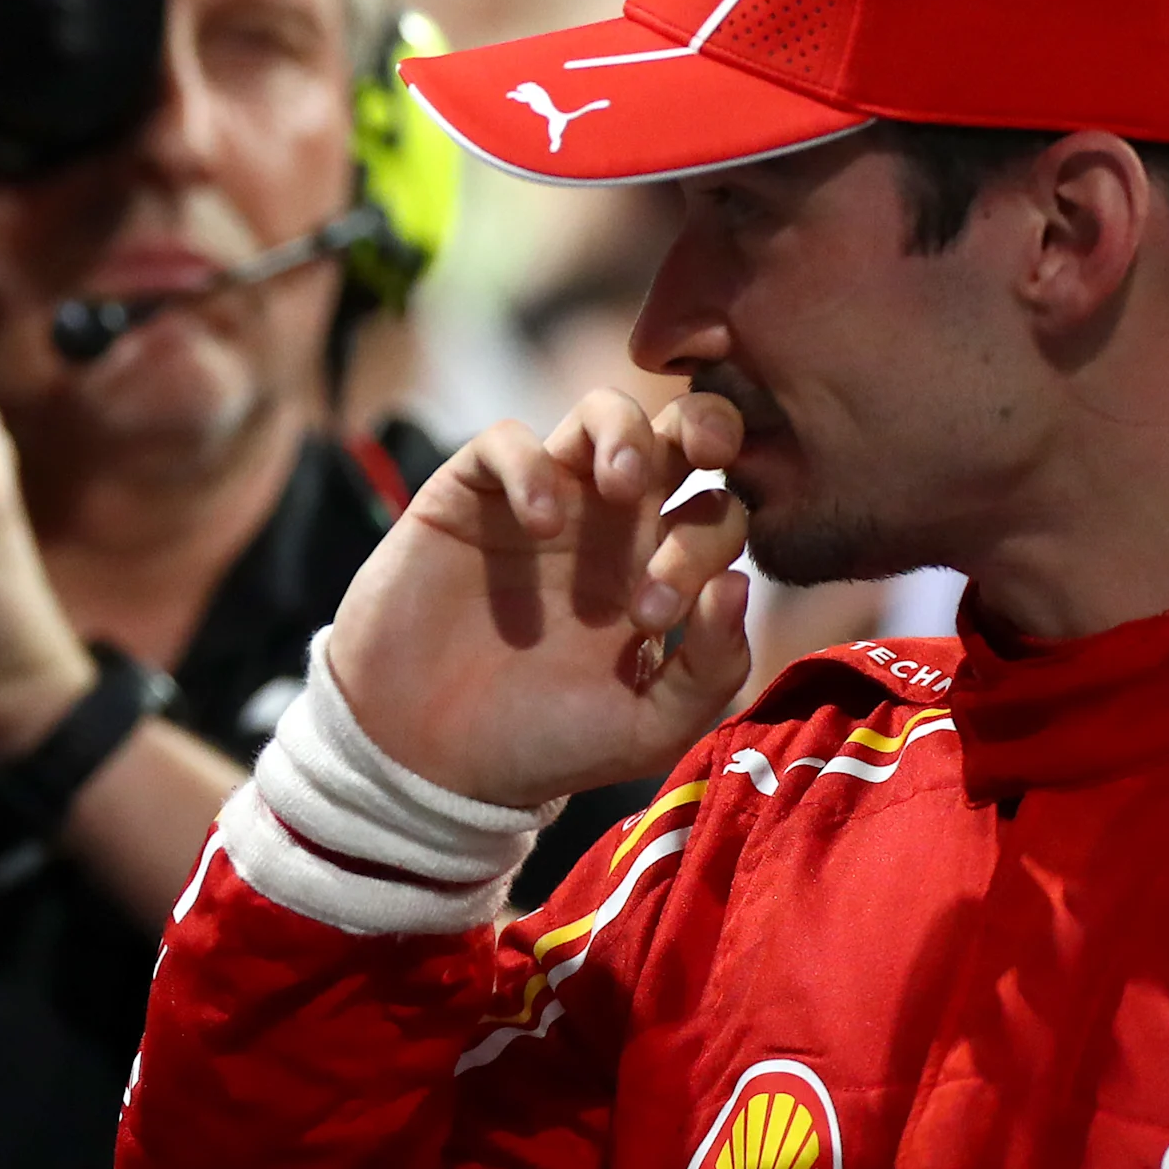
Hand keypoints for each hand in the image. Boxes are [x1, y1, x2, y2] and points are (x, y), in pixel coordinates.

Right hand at [328, 388, 755, 808]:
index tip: (654, 615)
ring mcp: (545, 504)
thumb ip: (712, 667)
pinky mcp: (472, 497)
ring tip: (620, 482)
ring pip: (602, 413)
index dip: (711, 541)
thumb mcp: (649, 728)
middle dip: (710, 425)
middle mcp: (612, 527)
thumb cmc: (543, 743)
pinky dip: (529, 464)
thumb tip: (740, 583)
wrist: (428, 755)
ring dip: (626, 431)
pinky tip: (535, 522)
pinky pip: (507, 440)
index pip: (721, 513)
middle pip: (682, 434)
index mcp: (661, 572)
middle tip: (708, 455)